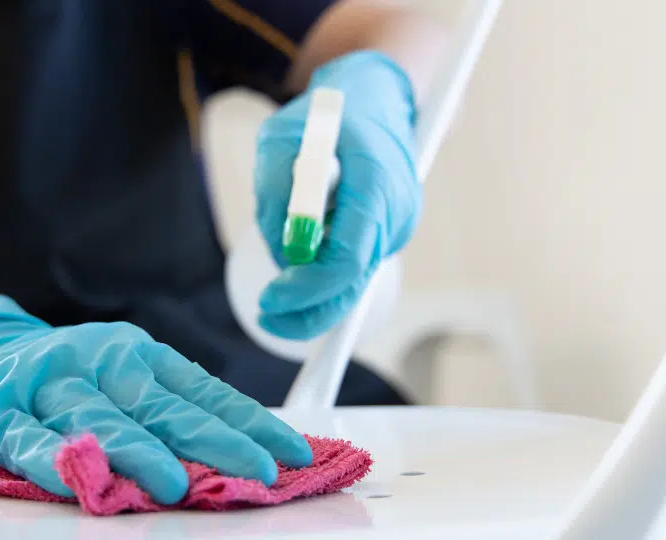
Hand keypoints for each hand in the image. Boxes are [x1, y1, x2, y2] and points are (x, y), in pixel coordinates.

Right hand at [0, 295, 312, 503]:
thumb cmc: (67, 374)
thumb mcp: (124, 375)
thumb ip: (171, 410)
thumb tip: (243, 450)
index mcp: (136, 355)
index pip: (203, 392)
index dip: (249, 423)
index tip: (292, 453)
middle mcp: (97, 362)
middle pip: (160, 407)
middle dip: (213, 442)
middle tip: (255, 471)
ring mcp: (46, 384)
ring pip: (97, 419)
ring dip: (137, 451)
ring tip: (175, 483)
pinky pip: (26, 438)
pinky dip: (53, 460)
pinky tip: (82, 479)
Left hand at [254, 51, 421, 339]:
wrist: (375, 96)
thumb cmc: (325, 114)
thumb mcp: (281, 137)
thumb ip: (277, 190)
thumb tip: (284, 255)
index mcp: (375, 181)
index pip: (348, 258)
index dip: (308, 288)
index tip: (270, 299)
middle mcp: (397, 211)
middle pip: (354, 284)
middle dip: (308, 310)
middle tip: (266, 316)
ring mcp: (399, 226)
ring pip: (351, 279)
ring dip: (311, 282)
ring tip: (283, 233)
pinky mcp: (390, 235)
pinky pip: (353, 266)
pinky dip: (324, 270)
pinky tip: (307, 238)